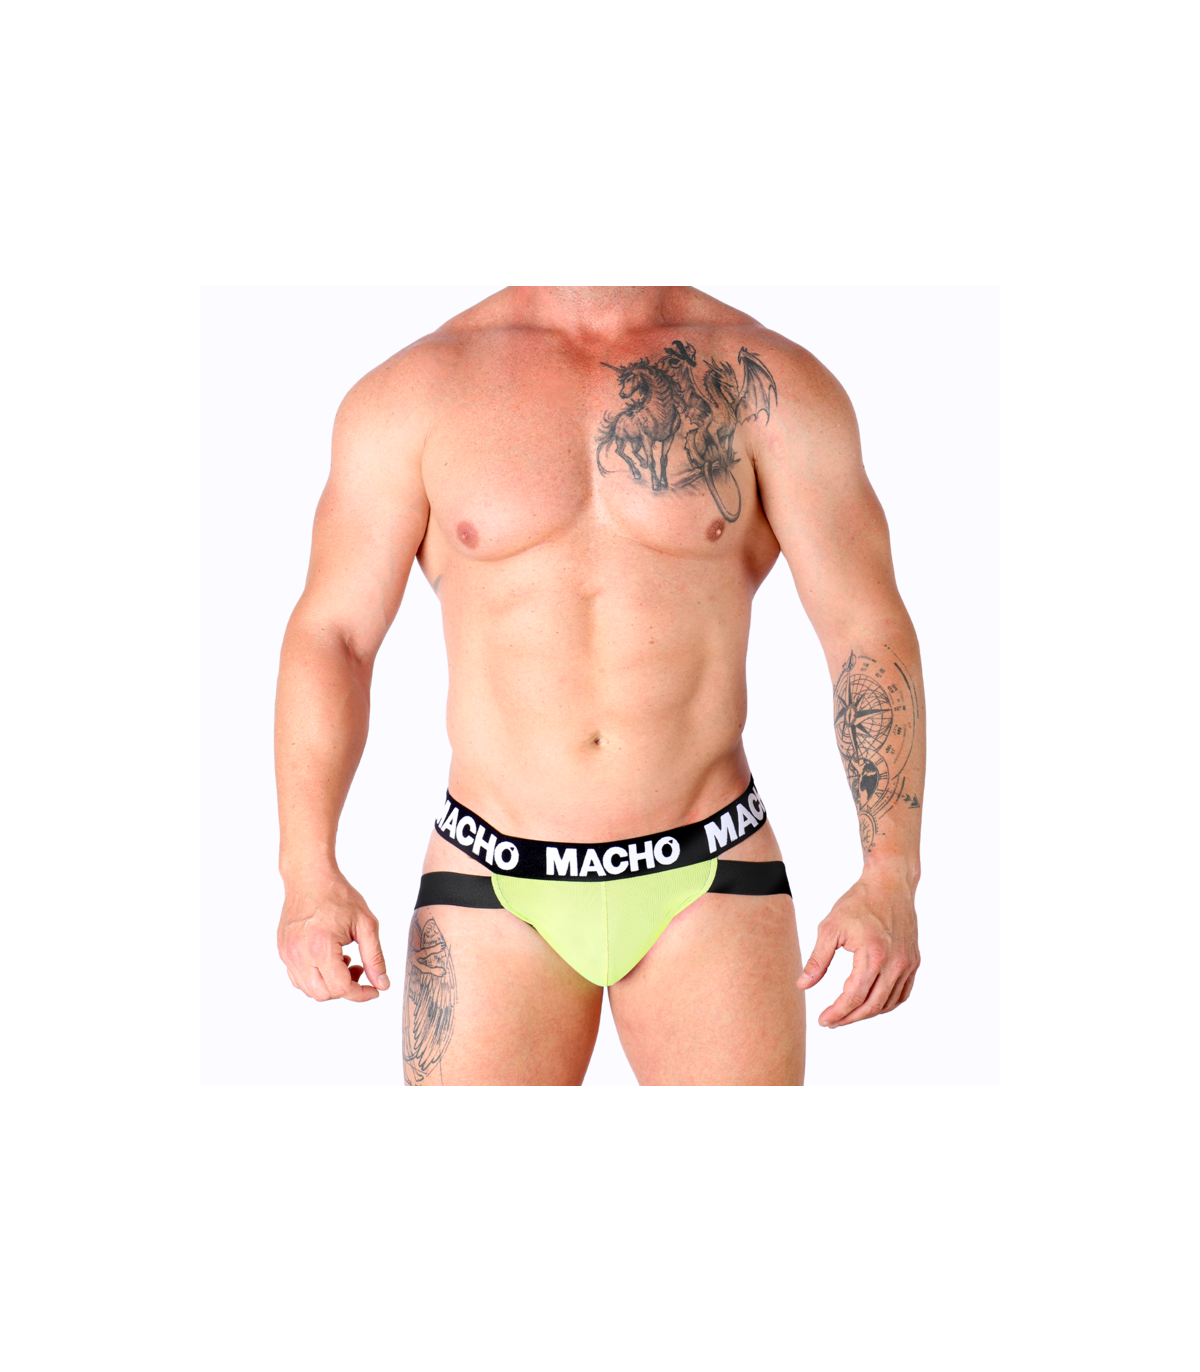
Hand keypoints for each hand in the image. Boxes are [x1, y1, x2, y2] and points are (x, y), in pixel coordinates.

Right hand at [277, 869, 389, 1002]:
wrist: (309, 876)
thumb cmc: (337, 895)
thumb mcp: (366, 924)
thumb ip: (375, 957)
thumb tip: (382, 984)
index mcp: (321, 947)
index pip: (341, 988)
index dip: (361, 994)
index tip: (374, 989)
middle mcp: (299, 954)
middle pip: (324, 994)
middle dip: (346, 989)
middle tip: (359, 969)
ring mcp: (288, 953)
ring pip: (309, 990)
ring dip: (330, 984)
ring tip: (344, 961)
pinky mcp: (283, 951)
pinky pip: (298, 978)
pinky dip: (316, 978)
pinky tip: (329, 959)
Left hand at [796, 869, 918, 1026]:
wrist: (889, 883)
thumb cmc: (858, 902)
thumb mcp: (830, 928)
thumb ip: (817, 960)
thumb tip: (802, 985)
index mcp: (873, 955)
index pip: (853, 997)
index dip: (837, 1013)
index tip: (823, 1020)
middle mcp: (895, 963)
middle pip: (872, 1006)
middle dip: (849, 1018)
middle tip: (832, 1022)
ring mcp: (908, 964)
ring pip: (888, 1003)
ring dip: (867, 1013)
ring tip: (847, 1014)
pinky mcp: (914, 961)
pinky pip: (902, 993)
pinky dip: (886, 1003)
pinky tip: (871, 1004)